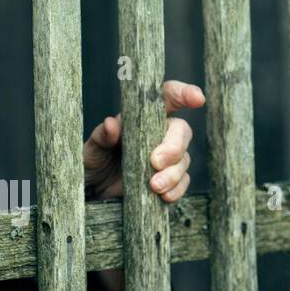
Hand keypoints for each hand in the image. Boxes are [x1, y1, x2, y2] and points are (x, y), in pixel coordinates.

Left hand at [83, 79, 204, 202]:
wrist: (93, 190)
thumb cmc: (94, 161)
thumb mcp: (92, 147)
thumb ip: (102, 136)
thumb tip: (111, 124)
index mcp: (141, 117)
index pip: (167, 97)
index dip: (183, 93)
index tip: (197, 98)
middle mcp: (157, 134)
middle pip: (181, 131)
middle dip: (173, 147)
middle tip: (155, 162)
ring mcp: (166, 157)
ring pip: (184, 159)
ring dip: (173, 173)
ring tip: (154, 186)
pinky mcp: (168, 180)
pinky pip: (182, 182)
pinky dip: (176, 189)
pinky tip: (164, 196)